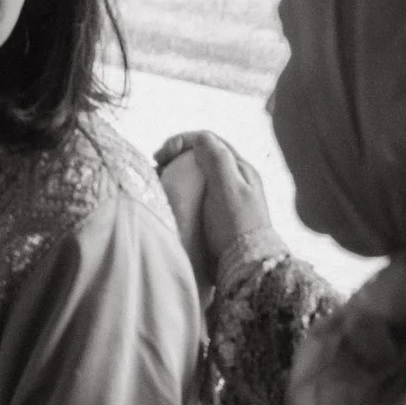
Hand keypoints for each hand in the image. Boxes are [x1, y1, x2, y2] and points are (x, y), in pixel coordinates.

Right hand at [155, 131, 278, 287]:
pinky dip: (181, 187)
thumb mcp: (228, 188)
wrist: (247, 266)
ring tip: (161, 180)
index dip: (182, 141)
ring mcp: (228, 196)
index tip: (162, 156)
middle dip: (177, 155)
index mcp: (241, 170)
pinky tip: (171, 196)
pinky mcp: (218, 212)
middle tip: (159, 166)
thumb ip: (216, 159)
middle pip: (202, 154)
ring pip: (198, 171)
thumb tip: (199, 138)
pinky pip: (197, 190)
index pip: (208, 141)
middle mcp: (236, 179)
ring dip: (177, 170)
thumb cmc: (236, 226)